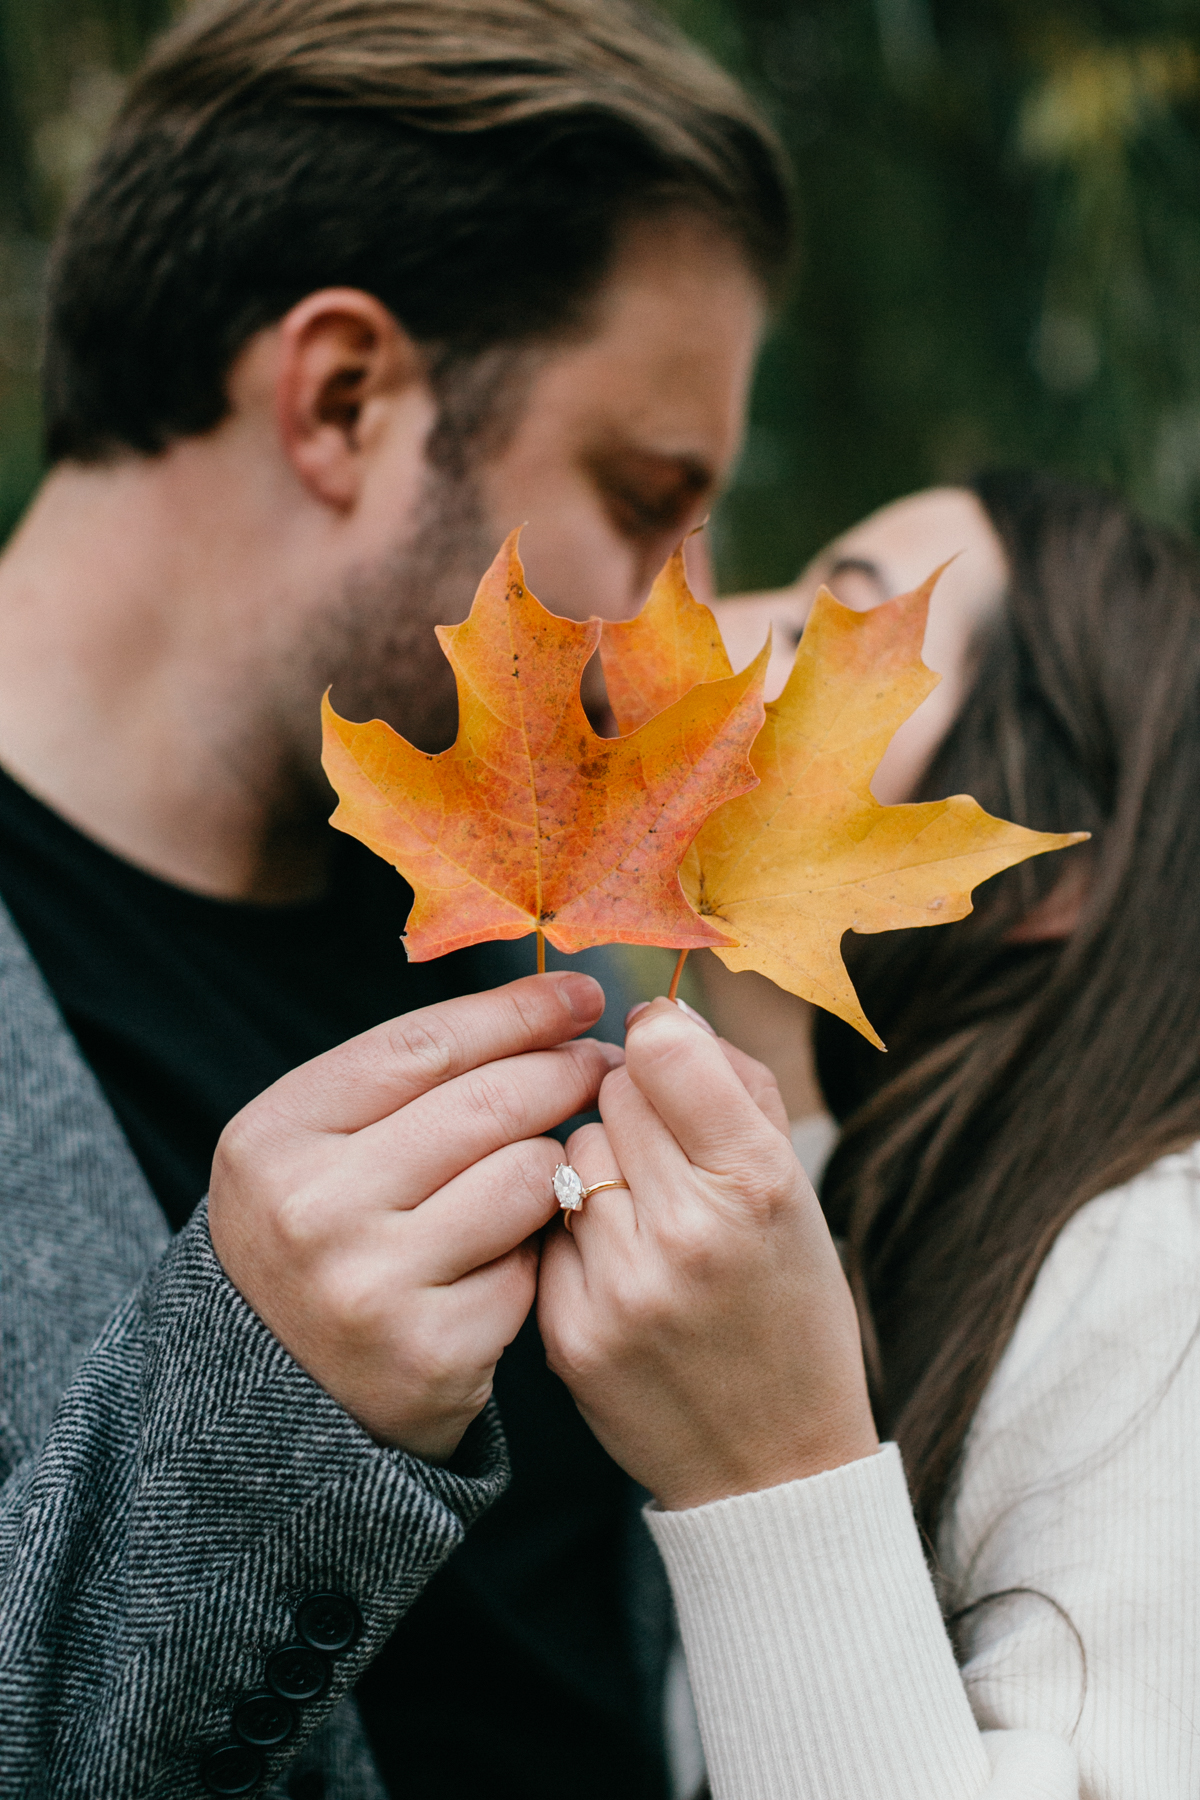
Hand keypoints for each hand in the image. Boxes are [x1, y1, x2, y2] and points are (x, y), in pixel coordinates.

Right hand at [209, 972, 619, 1461]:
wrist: (280, 1398)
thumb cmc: (323, 1240)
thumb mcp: (315, 1149)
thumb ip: (406, 1081)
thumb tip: (547, 1006)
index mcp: (274, 1136)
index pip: (423, 1044)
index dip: (515, 1010)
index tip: (580, 993)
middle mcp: (312, 1208)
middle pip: (488, 1104)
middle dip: (564, 1072)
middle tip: (600, 1065)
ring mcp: (370, 1285)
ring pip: (527, 1176)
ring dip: (555, 1164)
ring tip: (549, 1167)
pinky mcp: (432, 1352)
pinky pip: (532, 1266)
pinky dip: (536, 1253)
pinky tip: (518, 1256)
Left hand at [538, 999, 877, 1510]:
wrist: (772, 1464)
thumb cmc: (792, 1306)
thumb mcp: (799, 1190)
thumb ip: (737, 1087)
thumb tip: (660, 1015)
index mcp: (760, 1183)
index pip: (664, 1049)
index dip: (657, 1040)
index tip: (661, 1050)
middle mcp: (689, 1231)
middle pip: (607, 1095)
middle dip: (630, 1105)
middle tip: (665, 1149)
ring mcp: (622, 1287)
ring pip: (568, 1156)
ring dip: (596, 1168)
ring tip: (644, 1215)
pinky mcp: (568, 1333)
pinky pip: (544, 1227)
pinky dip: (572, 1234)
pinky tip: (616, 1268)